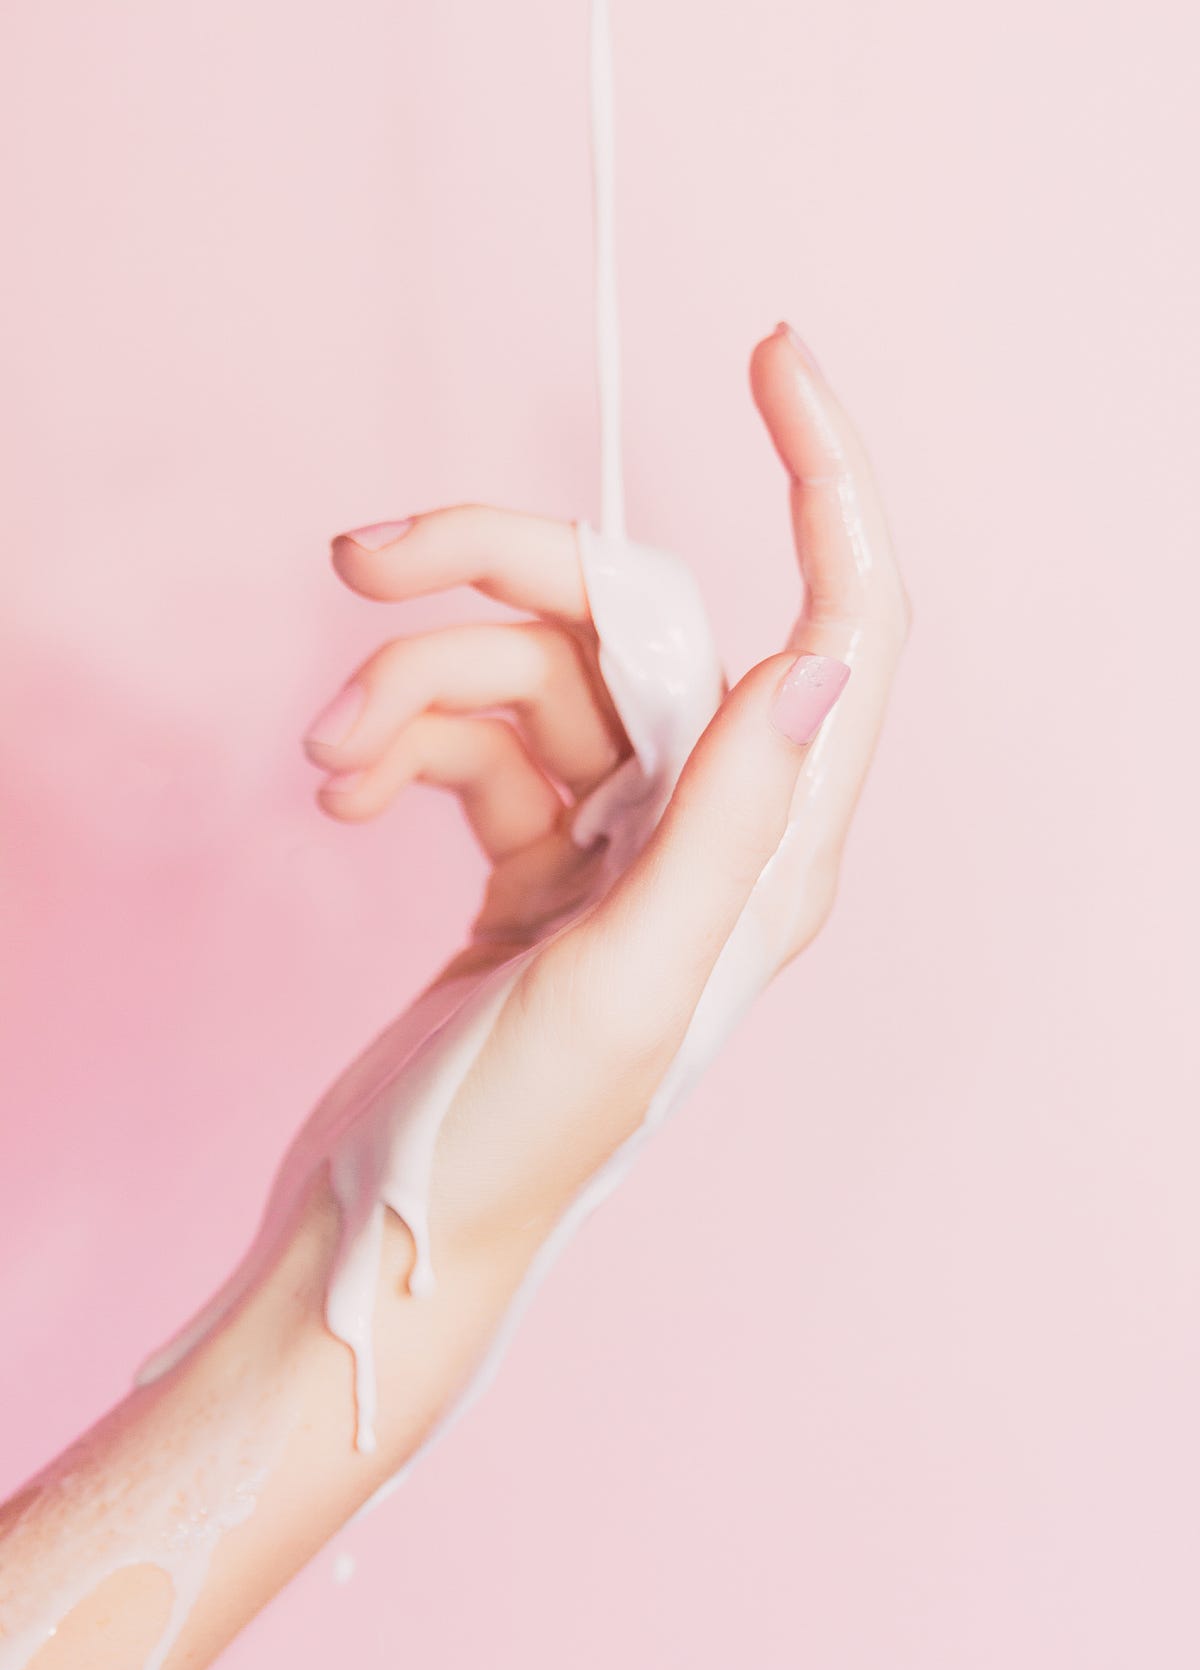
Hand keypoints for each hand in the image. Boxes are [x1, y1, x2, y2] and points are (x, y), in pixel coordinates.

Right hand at [296, 325, 908, 1317]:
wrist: (394, 1229)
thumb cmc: (519, 1137)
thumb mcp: (633, 979)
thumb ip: (730, 817)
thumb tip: (824, 654)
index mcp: (776, 855)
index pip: (845, 626)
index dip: (828, 482)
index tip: (773, 354)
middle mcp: (714, 832)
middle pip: (630, 620)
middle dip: (496, 572)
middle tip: (364, 558)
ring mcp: (620, 838)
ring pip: (527, 674)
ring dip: (414, 687)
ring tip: (332, 755)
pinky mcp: (535, 852)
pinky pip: (473, 738)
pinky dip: (402, 742)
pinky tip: (342, 791)